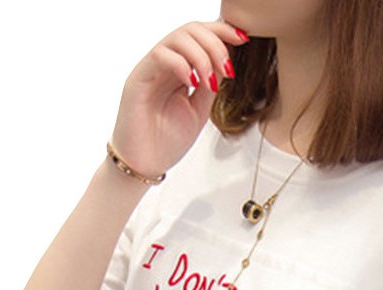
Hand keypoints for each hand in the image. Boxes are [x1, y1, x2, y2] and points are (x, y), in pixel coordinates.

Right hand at [109, 20, 247, 178]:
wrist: (145, 166)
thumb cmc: (166, 143)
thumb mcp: (199, 110)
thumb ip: (210, 85)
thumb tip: (225, 63)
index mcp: (179, 70)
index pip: (200, 36)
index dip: (222, 32)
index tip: (244, 39)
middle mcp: (164, 65)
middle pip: (191, 30)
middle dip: (216, 43)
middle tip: (228, 69)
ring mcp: (150, 70)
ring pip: (177, 37)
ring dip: (202, 55)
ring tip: (210, 82)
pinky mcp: (138, 79)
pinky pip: (161, 56)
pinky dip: (182, 64)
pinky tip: (192, 83)